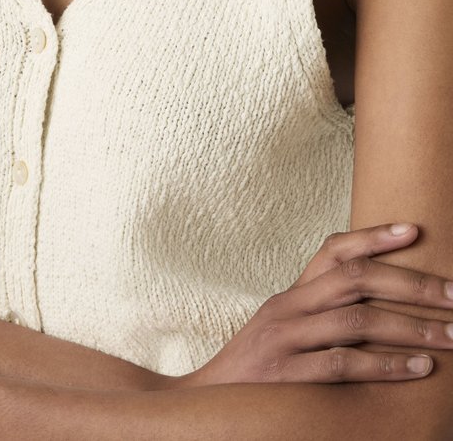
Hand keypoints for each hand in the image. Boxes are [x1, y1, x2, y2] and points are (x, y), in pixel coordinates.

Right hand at [183, 222, 452, 385]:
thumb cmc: (259, 372)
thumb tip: (380, 308)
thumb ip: (321, 317)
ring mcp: (285, 340)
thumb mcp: (285, 333)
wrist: (207, 403)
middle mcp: (287, 308)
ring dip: (411, 327)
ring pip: (355, 320)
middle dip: (411, 285)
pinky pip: (342, 364)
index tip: (416, 231)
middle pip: (354, 279)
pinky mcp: (285, 376)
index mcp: (290, 295)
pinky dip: (385, 365)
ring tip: (451, 336)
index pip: (333, 250)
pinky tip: (418, 369)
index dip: (374, 236)